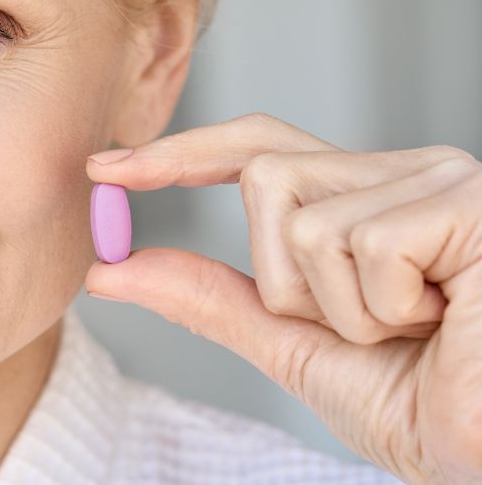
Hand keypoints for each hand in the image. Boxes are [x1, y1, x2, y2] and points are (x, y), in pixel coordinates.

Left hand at [84, 113, 481, 483]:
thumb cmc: (421, 402)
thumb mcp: (292, 346)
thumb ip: (210, 299)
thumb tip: (113, 268)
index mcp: (365, 197)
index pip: (255, 150)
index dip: (178, 154)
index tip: (105, 169)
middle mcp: (403, 172)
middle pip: (262, 176)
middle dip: (284, 279)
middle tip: (364, 330)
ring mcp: (439, 179)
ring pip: (299, 220)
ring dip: (337, 309)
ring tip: (413, 332)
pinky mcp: (467, 202)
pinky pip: (357, 244)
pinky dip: (380, 310)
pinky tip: (444, 322)